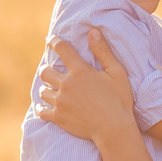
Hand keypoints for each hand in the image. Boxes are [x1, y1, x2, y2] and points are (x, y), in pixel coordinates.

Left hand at [36, 28, 136, 145]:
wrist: (114, 130)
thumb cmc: (119, 100)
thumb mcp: (116, 72)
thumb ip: (103, 51)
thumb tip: (93, 31)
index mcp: (80, 71)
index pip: (62, 50)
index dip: (55, 42)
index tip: (50, 40)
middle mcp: (66, 84)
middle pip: (45, 72)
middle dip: (47, 70)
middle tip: (51, 71)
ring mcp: (60, 102)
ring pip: (43, 91)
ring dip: (46, 89)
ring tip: (51, 90)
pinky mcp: (58, 117)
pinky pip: (41, 110)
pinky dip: (42, 107)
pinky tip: (44, 106)